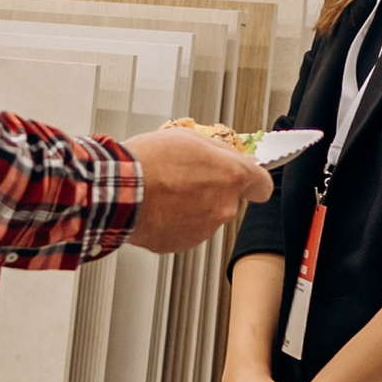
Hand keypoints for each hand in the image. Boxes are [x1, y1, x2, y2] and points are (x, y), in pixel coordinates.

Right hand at [127, 126, 270, 255]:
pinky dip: (175, 221)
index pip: (263, 184)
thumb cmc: (149, 161)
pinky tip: (158, 207)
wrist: (118, 191)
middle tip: (186, 177)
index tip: (247, 177)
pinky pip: (186, 230)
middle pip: (229, 200)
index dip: (253, 180)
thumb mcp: (189, 137)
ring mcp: (204, 229)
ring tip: (166, 191)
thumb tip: (230, 156)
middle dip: (213, 190)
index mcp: (231, 177)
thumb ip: (219, 151)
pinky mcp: (183, 243)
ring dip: (193, 205)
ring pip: (206, 216)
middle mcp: (223, 207)